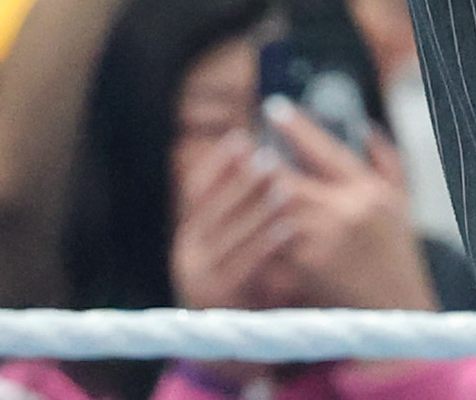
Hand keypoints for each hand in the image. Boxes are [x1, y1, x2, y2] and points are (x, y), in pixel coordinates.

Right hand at [172, 128, 302, 313]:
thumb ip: (242, 204)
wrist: (237, 338)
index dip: (217, 163)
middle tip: (269, 156)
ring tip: (284, 187)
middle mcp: (187, 252)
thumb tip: (257, 148)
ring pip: (227, 236)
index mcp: (191, 231)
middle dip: (241, 182)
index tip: (241, 137)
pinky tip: (288, 227)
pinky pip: (242, 266)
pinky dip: (265, 245)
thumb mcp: (236, 237)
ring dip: (256, 210)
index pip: (195, 190)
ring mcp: (198, 277)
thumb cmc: (247, 275)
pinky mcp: (218, 299)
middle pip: (212, 209)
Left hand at [253, 104, 436, 311]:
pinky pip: (272, 243)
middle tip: (237, 146)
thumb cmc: (397, 255)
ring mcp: (324, 240)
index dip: (297, 127)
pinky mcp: (306, 267)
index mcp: (369, 190)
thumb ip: (385, 161)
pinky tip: (239, 223)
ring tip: (233, 180)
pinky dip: (256, 232)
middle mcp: (347, 210)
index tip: (272, 108)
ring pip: (275, 209)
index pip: (326, 149)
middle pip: (290, 178)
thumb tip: (363, 126)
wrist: (395, 310)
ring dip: (253, 196)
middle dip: (261, 164)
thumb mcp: (402, 202)